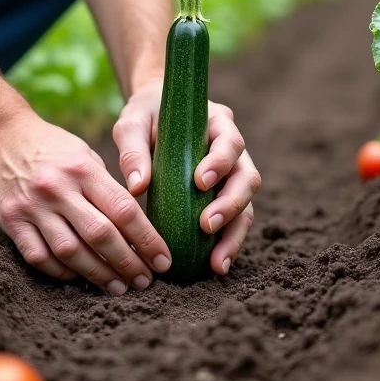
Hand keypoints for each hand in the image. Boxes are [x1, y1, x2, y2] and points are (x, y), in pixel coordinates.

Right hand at [0, 111, 173, 295]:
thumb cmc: (52, 148)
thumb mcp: (85, 157)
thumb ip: (106, 189)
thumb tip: (137, 229)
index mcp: (83, 170)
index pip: (124, 210)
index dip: (148, 240)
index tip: (163, 261)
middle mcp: (59, 189)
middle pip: (101, 235)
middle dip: (128, 263)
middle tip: (146, 282)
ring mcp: (33, 207)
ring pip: (71, 252)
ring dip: (98, 274)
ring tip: (118, 288)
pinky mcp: (11, 221)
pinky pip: (39, 256)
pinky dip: (60, 272)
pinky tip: (77, 278)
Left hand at [113, 80, 260, 275]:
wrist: (153, 115)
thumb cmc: (144, 116)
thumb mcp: (132, 124)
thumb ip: (133, 149)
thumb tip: (136, 187)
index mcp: (217, 123)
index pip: (230, 142)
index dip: (220, 163)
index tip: (200, 182)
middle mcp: (232, 150)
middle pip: (247, 178)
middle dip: (231, 205)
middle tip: (207, 226)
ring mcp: (232, 175)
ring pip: (247, 205)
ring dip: (234, 234)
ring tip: (216, 263)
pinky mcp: (222, 196)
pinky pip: (233, 221)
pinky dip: (226, 243)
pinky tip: (213, 264)